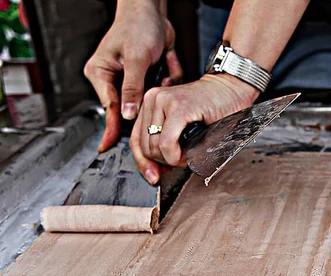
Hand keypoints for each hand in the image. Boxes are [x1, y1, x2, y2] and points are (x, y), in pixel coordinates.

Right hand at [84, 2, 182, 152]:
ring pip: (149, 99)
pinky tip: (167, 62)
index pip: (110, 108)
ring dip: (160, 85)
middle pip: (130, 108)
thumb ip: (132, 87)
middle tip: (152, 113)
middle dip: (146, 107)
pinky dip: (168, 77)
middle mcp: (114, 79)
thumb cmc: (137, 26)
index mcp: (100, 74)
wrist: (153, 9)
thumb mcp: (136, 58)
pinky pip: (160, 88)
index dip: (113, 129)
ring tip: (161, 67)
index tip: (109, 147)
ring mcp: (131, 80)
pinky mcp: (147, 77)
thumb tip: (128, 114)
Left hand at [130, 73, 259, 183]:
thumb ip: (163, 144)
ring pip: (154, 147)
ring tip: (187, 155)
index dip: (144, 163)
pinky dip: (175, 155)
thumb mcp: (181, 128)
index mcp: (150, 104)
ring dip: (172, 159)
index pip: (135, 140)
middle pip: (145, 147)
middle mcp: (152, 99)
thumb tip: (152, 170)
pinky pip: (166, 143)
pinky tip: (187, 154)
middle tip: (182, 160)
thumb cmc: (212, 111)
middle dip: (163, 162)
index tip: (154, 176)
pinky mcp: (178, 107)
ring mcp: (163, 101)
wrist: (231, 91)